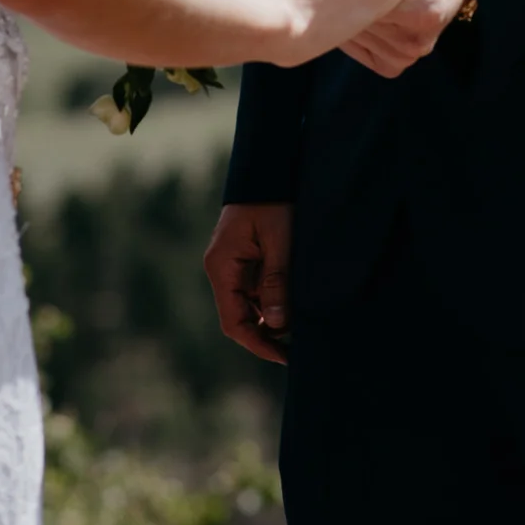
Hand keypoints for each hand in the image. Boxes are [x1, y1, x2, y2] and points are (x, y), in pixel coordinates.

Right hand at [205, 200, 292, 365]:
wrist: (267, 168)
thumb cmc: (273, 200)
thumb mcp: (279, 240)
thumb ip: (277, 281)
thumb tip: (276, 324)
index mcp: (222, 266)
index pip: (233, 321)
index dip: (258, 343)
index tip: (284, 356)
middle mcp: (222, 270)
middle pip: (239, 318)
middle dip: (267, 335)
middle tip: (298, 349)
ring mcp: (233, 266)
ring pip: (249, 307)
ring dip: (272, 320)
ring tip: (302, 327)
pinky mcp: (245, 260)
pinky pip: (256, 291)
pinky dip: (273, 303)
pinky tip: (294, 306)